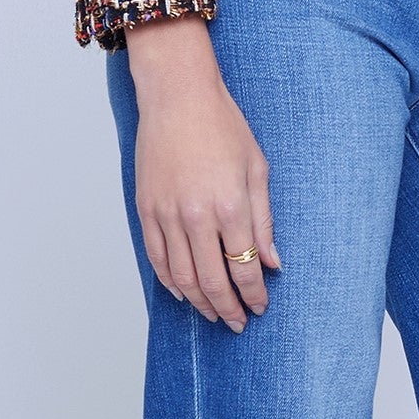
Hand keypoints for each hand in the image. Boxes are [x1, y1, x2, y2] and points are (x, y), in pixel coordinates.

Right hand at [126, 15, 281, 329]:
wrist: (178, 96)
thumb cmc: (221, 124)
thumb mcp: (256, 167)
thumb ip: (263, 219)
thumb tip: (271, 261)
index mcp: (229, 204)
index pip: (243, 268)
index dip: (253, 294)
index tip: (260, 306)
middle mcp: (196, 216)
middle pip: (212, 282)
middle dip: (228, 308)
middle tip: (238, 322)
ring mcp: (167, 214)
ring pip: (182, 278)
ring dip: (199, 303)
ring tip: (214, 314)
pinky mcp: (146, 209)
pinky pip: (156, 259)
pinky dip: (169, 283)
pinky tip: (183, 292)